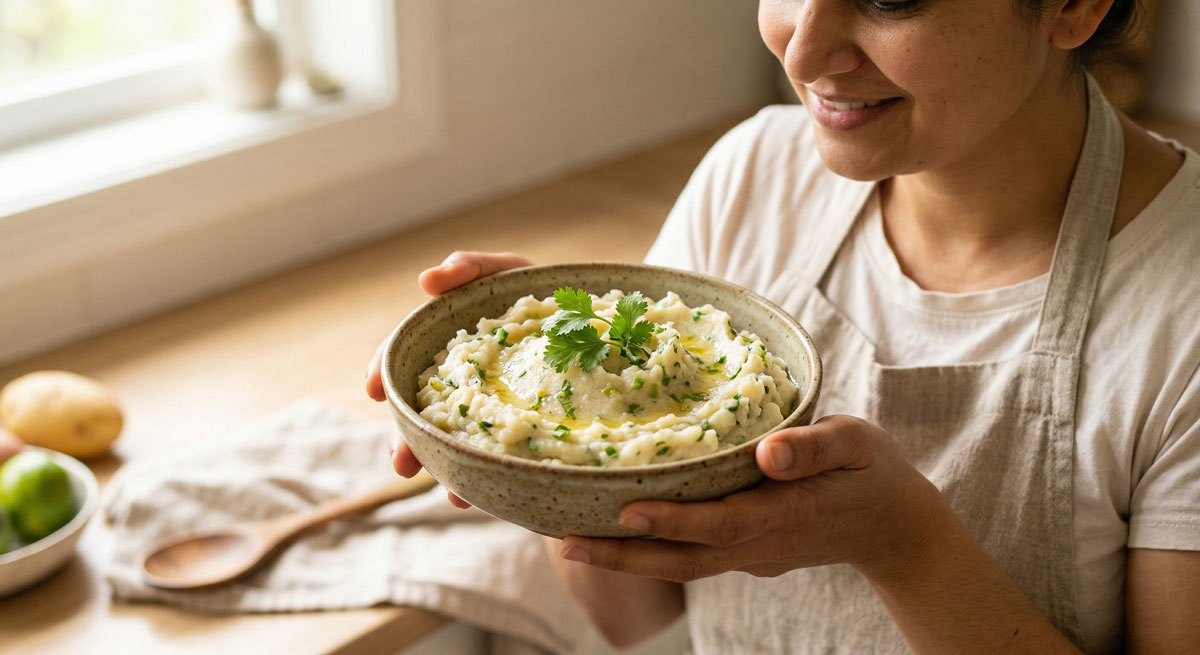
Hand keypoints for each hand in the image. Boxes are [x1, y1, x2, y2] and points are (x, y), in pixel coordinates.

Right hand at [369, 251, 532, 507]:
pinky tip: (486, 497)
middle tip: (402, 465)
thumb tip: (426, 279)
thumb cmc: (545, 292)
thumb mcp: (509, 273)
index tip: (371, 390)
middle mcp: (461, 385)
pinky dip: (488, 480)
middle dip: (407, 441)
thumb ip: (470, 269)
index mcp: (449, 347)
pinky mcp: (522, 437)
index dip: (380, 372)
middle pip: (421, 414)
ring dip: (447, 471)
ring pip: (454, 446)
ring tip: (452, 494)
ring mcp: (490, 414)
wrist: (606, 325)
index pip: (400, 359)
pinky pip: (497, 462)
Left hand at [557, 415, 945, 582]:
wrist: (895, 529)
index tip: (624, 512)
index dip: (673, 522)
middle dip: (622, 554)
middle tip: (562, 541)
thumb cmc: (873, 472)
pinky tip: (613, 531)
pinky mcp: (744, 553)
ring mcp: (750, 556)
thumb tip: (770, 450)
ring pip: (680, 565)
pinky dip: (649, 549)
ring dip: (625, 559)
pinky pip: (689, 557)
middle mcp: (759, 545)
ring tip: (568, 541)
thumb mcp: (856, 443)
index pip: (721, 524)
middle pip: (682, 560)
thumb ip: (815, 446)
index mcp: (785, 515)